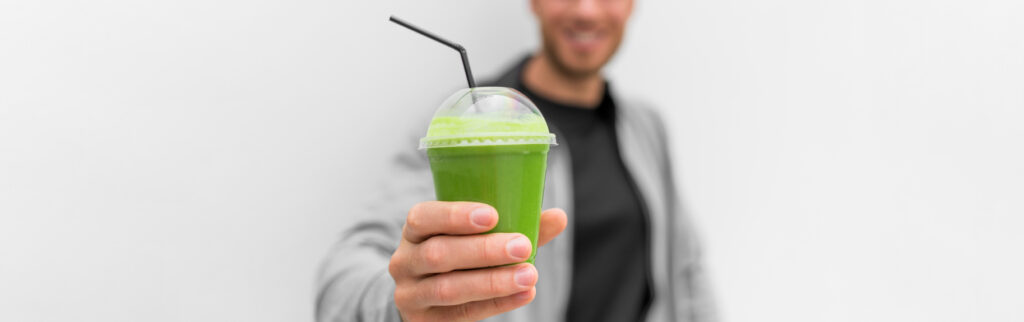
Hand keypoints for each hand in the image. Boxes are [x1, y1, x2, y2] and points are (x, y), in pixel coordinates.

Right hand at [388, 201, 567, 321]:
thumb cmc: (461, 255)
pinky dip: (497, 303)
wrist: (429, 297)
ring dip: (493, 281)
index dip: (455, 216)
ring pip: (449, 288)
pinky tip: (524, 294)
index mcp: (415, 231)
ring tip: (529, 275)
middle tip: (522, 246)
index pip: (423, 217)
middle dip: (484, 250)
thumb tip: (558, 217)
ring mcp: (411, 295)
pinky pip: (462, 314)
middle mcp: (405, 261)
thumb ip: (515, 225)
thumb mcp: (477, 236)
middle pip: (439, 254)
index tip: (492, 215)